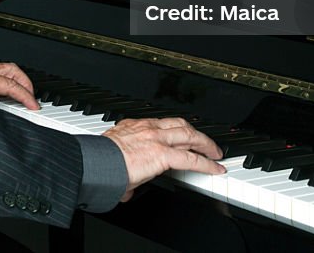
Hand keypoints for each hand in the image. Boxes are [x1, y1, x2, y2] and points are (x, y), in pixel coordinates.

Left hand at [0, 62, 39, 110]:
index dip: (25, 96)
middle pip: (12, 70)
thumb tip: (2, 122)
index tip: (34, 107)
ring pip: (5, 71)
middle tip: (32, 101)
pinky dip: (6, 84)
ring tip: (23, 99)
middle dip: (26, 84)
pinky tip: (5, 98)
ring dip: (17, 83)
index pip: (9, 84)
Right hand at [102, 117, 225, 200]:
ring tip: (215, 152)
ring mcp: (157, 139)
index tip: (182, 134)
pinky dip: (207, 164)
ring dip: (206, 143)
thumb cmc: (100, 162)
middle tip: (206, 142)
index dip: (175, 129)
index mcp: (135, 126)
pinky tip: (215, 168)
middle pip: (180, 124)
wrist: (97, 162)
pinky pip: (192, 158)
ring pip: (190, 135)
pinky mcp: (163, 154)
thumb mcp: (113, 158)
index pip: (162, 124)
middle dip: (196, 132)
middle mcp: (148, 128)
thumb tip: (127, 189)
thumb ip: (124, 172)